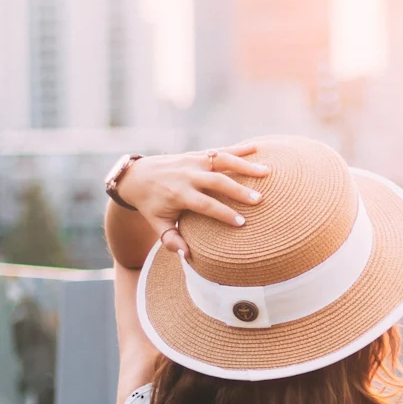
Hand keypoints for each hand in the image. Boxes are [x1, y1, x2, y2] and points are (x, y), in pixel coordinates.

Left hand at [116, 144, 268, 255]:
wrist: (136, 176)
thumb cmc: (151, 204)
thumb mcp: (157, 224)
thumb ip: (171, 240)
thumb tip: (187, 255)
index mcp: (178, 194)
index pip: (205, 205)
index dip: (224, 214)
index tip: (242, 223)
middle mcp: (187, 175)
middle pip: (216, 181)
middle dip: (238, 190)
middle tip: (259, 200)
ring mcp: (193, 162)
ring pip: (221, 161)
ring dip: (244, 165)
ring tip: (266, 172)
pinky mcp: (197, 154)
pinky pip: (220, 149)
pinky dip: (239, 148)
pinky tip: (257, 148)